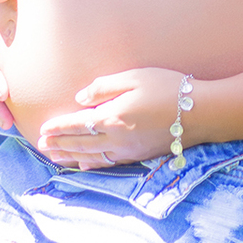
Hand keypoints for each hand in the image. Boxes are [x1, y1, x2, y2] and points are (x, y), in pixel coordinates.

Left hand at [37, 68, 185, 168]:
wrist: (201, 113)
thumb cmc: (168, 88)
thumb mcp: (135, 77)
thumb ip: (104, 87)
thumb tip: (80, 98)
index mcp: (113, 117)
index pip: (78, 124)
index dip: (59, 128)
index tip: (43, 130)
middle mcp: (116, 139)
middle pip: (81, 144)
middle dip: (60, 145)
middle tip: (42, 147)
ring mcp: (128, 151)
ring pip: (91, 156)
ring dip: (70, 157)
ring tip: (54, 156)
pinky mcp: (139, 156)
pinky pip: (108, 163)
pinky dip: (91, 165)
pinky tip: (83, 165)